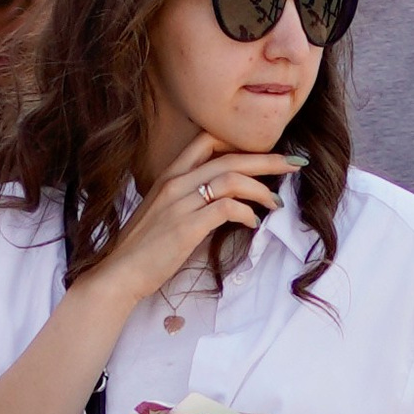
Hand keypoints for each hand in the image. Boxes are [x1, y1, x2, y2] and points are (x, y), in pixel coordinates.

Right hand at [96, 137, 295, 309]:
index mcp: (170, 176)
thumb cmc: (143, 249)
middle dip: (268, 159)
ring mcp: (180, 203)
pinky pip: (227, 208)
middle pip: (230, 157)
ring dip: (261, 188)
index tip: (265, 154)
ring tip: (276, 202)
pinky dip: (246, 213)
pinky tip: (253, 222)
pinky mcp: (187, 226)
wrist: (119, 273)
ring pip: (232, 178)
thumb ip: (190, 201)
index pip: (207, 140)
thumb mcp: (165, 214)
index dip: (239, 143)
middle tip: (295, 164)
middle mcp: (176, 182)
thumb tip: (225, 204)